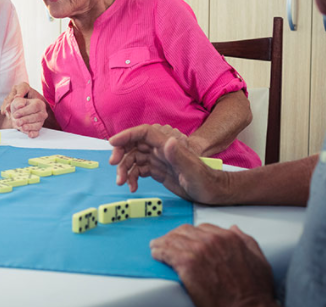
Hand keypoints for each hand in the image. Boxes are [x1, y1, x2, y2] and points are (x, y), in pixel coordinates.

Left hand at [0, 83, 48, 137]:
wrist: (18, 115)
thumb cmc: (19, 107)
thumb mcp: (17, 101)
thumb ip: (18, 102)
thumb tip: (20, 105)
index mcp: (38, 103)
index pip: (34, 107)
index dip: (25, 111)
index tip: (16, 114)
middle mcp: (42, 113)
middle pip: (37, 116)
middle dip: (26, 120)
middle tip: (18, 122)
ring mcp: (41, 121)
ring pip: (37, 125)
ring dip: (29, 127)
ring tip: (22, 127)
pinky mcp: (38, 129)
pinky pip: (37, 132)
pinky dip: (33, 134)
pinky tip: (29, 134)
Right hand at [108, 124, 226, 203]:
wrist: (212, 191)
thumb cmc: (205, 180)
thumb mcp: (192, 170)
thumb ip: (179, 156)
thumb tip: (168, 141)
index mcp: (166, 145)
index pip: (143, 133)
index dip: (126, 135)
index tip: (113, 143)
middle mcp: (160, 150)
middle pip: (134, 145)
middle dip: (121, 153)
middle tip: (113, 165)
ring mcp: (158, 160)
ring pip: (133, 159)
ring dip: (124, 169)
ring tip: (122, 183)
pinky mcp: (157, 171)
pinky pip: (138, 170)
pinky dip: (132, 178)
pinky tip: (132, 188)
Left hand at [150, 224, 275, 306]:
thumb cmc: (254, 291)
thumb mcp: (258, 260)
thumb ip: (246, 241)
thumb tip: (234, 229)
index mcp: (228, 238)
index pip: (203, 228)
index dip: (192, 234)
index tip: (186, 239)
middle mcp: (212, 240)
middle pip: (185, 231)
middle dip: (176, 236)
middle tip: (168, 242)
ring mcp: (198, 250)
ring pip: (173, 239)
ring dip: (163, 242)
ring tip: (157, 246)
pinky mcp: (187, 264)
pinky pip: (166, 252)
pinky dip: (159, 252)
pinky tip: (156, 254)